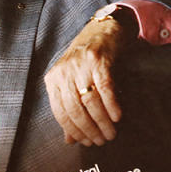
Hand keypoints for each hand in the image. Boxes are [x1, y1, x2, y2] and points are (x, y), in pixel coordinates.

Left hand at [43, 17, 131, 146]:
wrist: (102, 29)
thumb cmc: (86, 60)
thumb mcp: (71, 82)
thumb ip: (69, 109)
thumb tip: (69, 140)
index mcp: (53, 79)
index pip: (60, 113)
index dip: (74, 131)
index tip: (87, 142)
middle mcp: (64, 72)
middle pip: (75, 109)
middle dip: (89, 129)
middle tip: (102, 141)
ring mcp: (81, 65)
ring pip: (90, 101)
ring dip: (102, 121)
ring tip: (111, 133)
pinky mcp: (99, 60)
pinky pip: (105, 88)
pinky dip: (111, 105)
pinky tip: (117, 117)